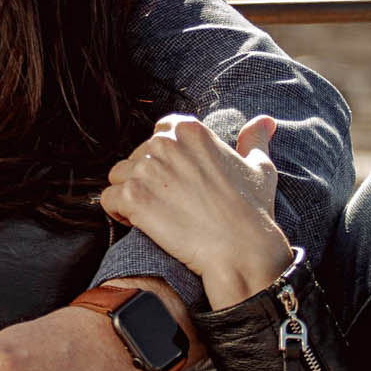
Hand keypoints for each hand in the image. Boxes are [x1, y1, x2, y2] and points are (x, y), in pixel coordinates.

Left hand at [100, 115, 293, 308]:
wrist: (241, 249)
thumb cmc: (252, 211)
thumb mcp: (259, 167)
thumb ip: (255, 140)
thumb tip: (264, 121)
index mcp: (189, 129)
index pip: (158, 134)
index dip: (164, 161)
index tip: (178, 184)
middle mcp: (165, 142)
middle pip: (136, 156)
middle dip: (147, 180)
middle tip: (170, 206)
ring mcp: (146, 168)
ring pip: (118, 177)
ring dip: (130, 195)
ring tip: (155, 216)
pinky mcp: (134, 196)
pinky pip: (107, 199)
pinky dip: (118, 213)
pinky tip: (141, 225)